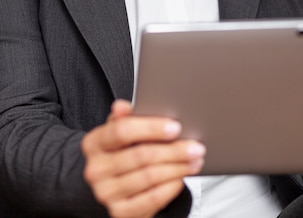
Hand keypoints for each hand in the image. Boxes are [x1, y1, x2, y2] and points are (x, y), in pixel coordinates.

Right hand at [82, 100, 205, 217]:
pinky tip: (181, 178)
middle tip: (196, 146)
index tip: (176, 127)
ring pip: (149, 177)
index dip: (151, 128)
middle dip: (173, 150)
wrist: (108, 186)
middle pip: (141, 156)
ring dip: (177, 168)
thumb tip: (121, 106)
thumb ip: (124, 118)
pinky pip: (151, 199)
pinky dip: (170, 187)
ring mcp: (106, 193)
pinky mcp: (119, 212)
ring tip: (194, 161)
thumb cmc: (119, 151)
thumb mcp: (118, 130)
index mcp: (94, 143)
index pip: (122, 131)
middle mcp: (96, 170)